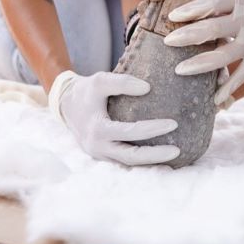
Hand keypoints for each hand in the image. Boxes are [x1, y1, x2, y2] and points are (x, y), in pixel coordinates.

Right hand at [48, 71, 178, 165]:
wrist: (65, 103)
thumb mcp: (100, 80)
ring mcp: (99, 155)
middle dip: (155, 156)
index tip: (174, 123)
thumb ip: (122, 82)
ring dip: (151, 162)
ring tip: (174, 157)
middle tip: (178, 151)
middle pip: (131, 157)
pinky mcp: (102, 156)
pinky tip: (160, 159)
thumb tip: (148, 88)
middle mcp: (98, 147)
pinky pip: (124, 162)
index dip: (152, 129)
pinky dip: (141, 162)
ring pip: (128, 164)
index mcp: (97, 130)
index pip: (130, 133)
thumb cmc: (85, 90)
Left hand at [164, 0, 243, 105]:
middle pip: (212, 29)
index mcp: (242, 1)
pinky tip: (214, 98)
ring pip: (223, 56)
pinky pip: (242, 75)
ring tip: (180, 70)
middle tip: (167, 42)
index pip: (212, 4)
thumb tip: (194, 12)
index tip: (173, 16)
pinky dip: (228, 88)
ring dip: (199, 64)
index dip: (191, 10)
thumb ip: (224, 6)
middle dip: (187, 36)